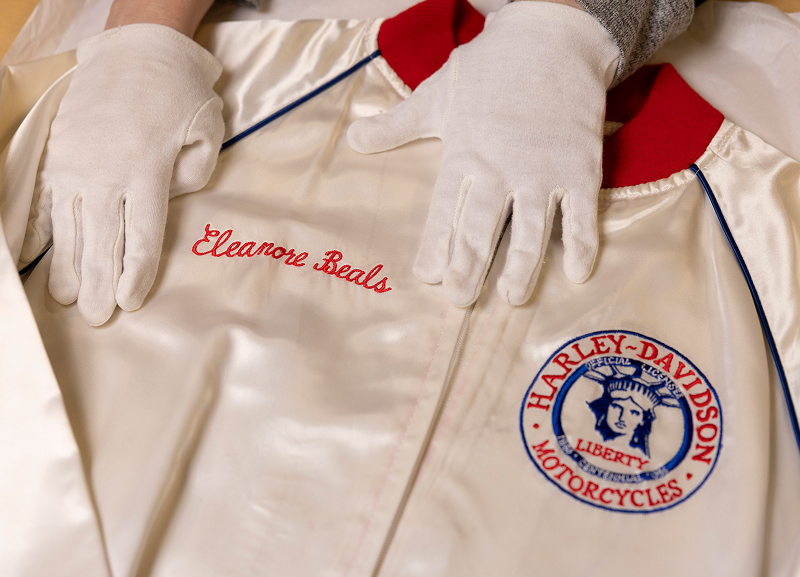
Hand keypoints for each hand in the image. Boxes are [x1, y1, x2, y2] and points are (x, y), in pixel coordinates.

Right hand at [21, 24, 223, 325]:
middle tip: (96, 319)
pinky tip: (35, 259)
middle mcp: (107, 173)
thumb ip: (192, 177)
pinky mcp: (58, 155)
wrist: (137, 48)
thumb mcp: (208, 133)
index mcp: (148, 172)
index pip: (142, 237)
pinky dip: (42, 233)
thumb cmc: (181, 93)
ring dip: (69, 267)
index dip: (135, 274)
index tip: (130, 303)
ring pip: (70, 227)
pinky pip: (47, 202)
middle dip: (100, 284)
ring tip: (68, 300)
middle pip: (102, 241)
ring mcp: (76, 165)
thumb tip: (168, 204)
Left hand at [348, 2, 618, 306]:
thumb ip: (396, 124)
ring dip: (523, 266)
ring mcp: (543, 170)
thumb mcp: (436, 94)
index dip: (436, 245)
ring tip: (512, 298)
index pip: (444, 211)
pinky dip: (581, 244)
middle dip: (470, 267)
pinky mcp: (580, 167)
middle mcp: (501, 168)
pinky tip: (578, 274)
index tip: (427, 276)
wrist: (553, 36)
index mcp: (464, 155)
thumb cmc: (490, 69)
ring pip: (532, 229)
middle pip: (482, 228)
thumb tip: (354, 138)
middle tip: (460, 300)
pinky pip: (581, 213)